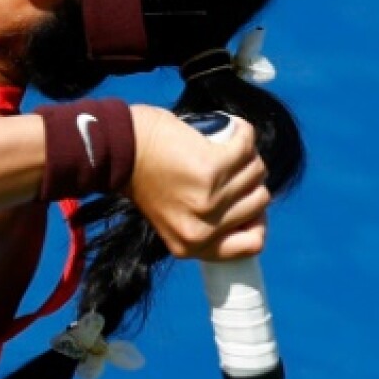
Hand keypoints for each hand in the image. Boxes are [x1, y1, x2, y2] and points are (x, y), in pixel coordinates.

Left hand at [128, 108, 268, 259]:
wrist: (119, 151)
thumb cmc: (145, 178)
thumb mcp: (174, 218)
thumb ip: (207, 225)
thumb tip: (253, 216)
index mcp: (193, 247)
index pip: (251, 244)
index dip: (256, 221)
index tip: (245, 201)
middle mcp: (202, 230)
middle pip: (258, 201)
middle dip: (249, 180)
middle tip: (228, 166)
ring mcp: (209, 200)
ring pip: (257, 172)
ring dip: (246, 155)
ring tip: (223, 149)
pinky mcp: (212, 168)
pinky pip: (247, 146)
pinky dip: (241, 133)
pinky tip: (229, 131)